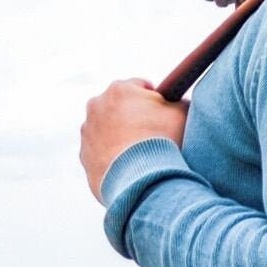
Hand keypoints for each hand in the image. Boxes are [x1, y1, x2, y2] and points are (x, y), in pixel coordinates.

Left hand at [80, 79, 187, 200]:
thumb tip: (178, 104)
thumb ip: (179, 103)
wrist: (142, 179)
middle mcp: (97, 105)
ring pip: (108, 130)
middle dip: (134, 117)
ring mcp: (88, 131)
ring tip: (141, 155)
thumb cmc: (164, 142)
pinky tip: (130, 168)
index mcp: (120, 89)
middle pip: (120, 107)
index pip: (140, 86)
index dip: (156, 100)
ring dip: (121, 137)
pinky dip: (113, 158)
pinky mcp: (84, 156)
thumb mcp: (182, 114)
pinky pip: (101, 153)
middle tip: (154, 136)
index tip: (164, 114)